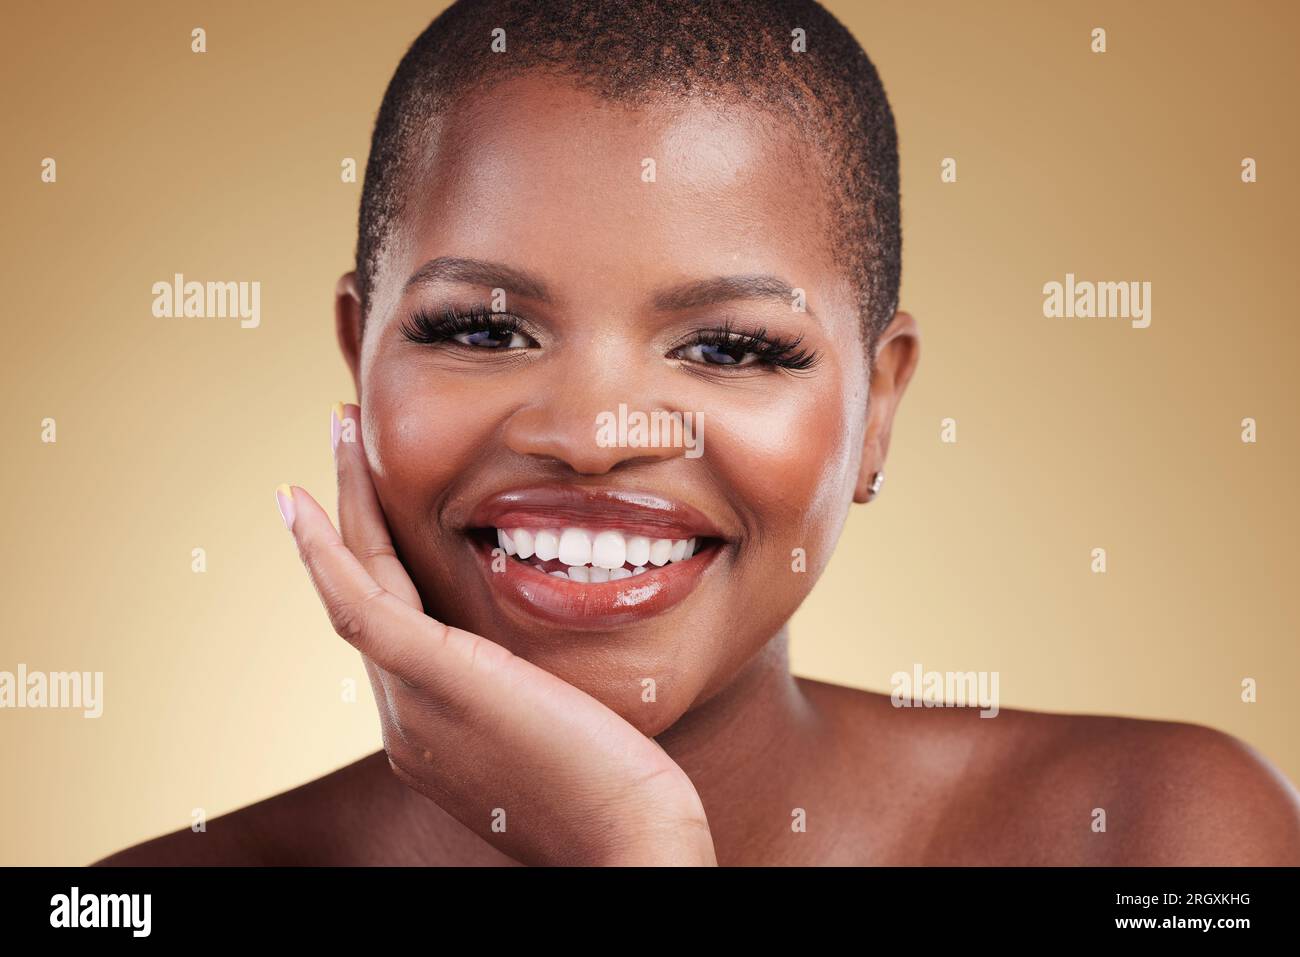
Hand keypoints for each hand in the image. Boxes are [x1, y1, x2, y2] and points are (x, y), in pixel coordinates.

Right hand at [272, 403, 715, 865]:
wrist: (629, 849)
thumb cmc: (622, 800)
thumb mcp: (563, 738)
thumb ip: (534, 698)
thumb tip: (549, 668)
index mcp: (434, 730)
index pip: (397, 627)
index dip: (378, 563)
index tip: (377, 508)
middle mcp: (405, 720)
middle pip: (365, 597)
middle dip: (350, 519)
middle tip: (342, 447)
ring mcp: (409, 705)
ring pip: (356, 585)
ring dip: (341, 506)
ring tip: (338, 433)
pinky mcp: (431, 679)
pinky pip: (359, 599)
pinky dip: (324, 547)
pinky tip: (303, 498)